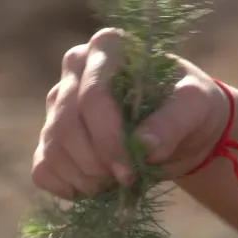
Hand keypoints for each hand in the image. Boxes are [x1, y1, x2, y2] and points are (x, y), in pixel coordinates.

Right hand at [32, 28, 229, 199]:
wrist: (183, 126)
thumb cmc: (188, 104)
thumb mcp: (195, 106)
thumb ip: (173, 122)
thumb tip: (145, 147)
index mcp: (108, 49)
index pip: (92, 97)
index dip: (107, 140)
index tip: (129, 172)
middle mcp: (76, 70)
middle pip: (66, 125)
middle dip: (95, 164)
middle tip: (126, 181)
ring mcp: (59, 103)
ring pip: (52, 148)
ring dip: (84, 178)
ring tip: (117, 183)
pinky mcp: (53, 136)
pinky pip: (43, 168)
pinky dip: (67, 187)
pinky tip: (97, 189)